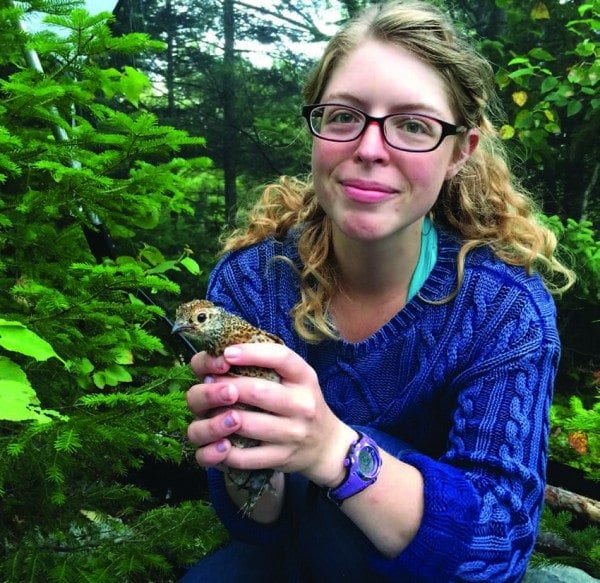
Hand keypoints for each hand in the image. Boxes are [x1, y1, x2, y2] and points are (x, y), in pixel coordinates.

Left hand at [186, 343, 356, 487]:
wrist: (326, 444)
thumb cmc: (301, 403)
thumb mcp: (296, 377)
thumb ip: (269, 363)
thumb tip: (224, 354)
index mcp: (304, 377)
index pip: (281, 357)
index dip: (251, 353)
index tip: (227, 353)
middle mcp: (302, 404)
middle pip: (256, 391)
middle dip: (225, 386)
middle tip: (208, 383)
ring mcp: (292, 433)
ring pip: (246, 424)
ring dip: (218, 417)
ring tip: (208, 410)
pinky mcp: (281, 458)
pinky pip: (244, 456)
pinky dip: (223, 450)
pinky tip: (215, 440)